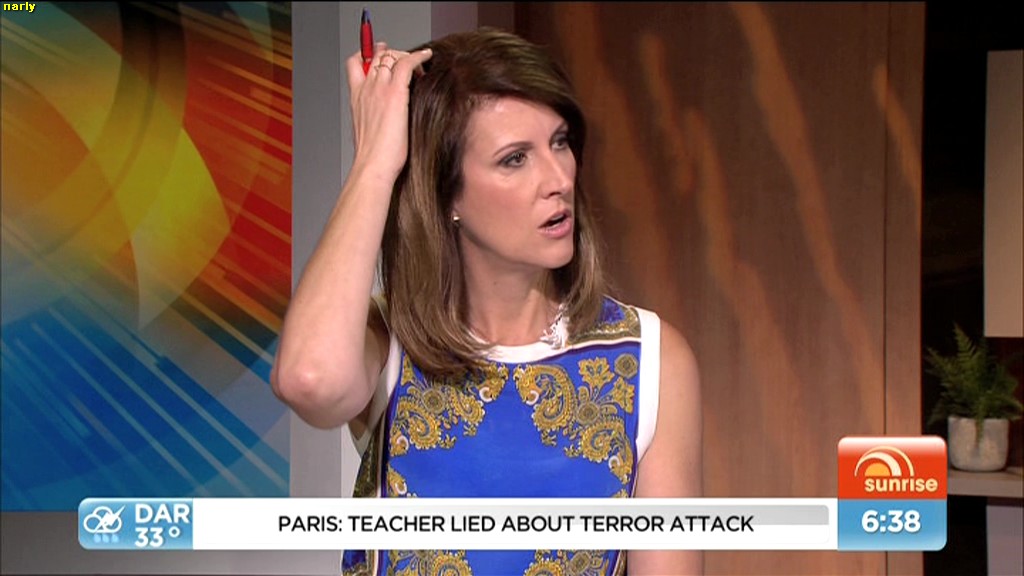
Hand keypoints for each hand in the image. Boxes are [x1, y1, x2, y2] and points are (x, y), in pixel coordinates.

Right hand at [346, 42, 432, 184]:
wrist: (373, 164)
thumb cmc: (374, 155)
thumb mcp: (368, 131)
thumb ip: (375, 116)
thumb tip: (388, 118)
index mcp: (357, 97)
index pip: (356, 64)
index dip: (367, 55)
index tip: (380, 56)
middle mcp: (366, 88)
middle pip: (378, 56)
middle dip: (393, 53)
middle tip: (407, 59)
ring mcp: (380, 88)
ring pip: (393, 56)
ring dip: (407, 56)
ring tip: (420, 63)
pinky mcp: (396, 93)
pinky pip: (407, 62)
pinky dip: (419, 56)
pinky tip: (427, 56)